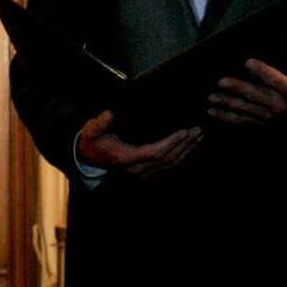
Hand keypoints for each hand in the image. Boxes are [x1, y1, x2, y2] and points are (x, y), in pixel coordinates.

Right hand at [78, 109, 202, 176]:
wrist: (87, 156)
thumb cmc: (92, 140)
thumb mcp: (92, 129)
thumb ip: (100, 123)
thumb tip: (109, 114)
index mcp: (126, 158)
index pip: (154, 153)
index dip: (171, 143)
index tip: (184, 131)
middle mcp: (136, 169)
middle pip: (167, 159)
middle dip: (185, 145)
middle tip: (198, 130)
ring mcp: (142, 173)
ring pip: (170, 164)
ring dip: (187, 150)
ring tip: (199, 136)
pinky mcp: (146, 172)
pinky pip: (167, 166)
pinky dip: (181, 156)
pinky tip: (190, 146)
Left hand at [207, 35, 286, 127]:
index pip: (274, 80)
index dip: (261, 71)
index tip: (247, 62)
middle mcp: (279, 105)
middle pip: (255, 95)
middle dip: (237, 89)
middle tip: (221, 81)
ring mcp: (270, 116)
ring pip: (245, 110)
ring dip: (227, 104)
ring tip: (212, 98)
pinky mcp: (263, 122)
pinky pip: (243, 121)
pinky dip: (227, 118)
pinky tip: (212, 113)